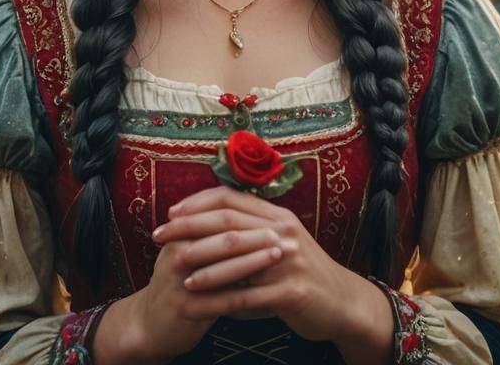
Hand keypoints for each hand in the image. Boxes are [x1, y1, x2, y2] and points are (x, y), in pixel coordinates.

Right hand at [116, 195, 286, 359]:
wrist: (153, 322)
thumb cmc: (180, 280)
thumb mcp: (189, 250)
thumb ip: (210, 232)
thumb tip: (247, 208)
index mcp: (181, 234)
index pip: (216, 216)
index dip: (245, 216)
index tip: (272, 216)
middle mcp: (178, 253)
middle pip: (223, 239)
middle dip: (255, 236)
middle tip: (281, 234)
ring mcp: (181, 281)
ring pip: (224, 268)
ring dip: (254, 262)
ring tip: (278, 256)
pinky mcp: (187, 308)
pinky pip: (223, 301)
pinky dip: (247, 297)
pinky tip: (267, 295)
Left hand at [153, 185, 374, 344]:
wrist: (341, 301)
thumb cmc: (301, 270)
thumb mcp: (279, 240)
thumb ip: (250, 228)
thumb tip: (208, 220)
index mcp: (277, 214)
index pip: (230, 197)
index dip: (196, 203)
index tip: (170, 213)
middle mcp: (283, 231)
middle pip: (226, 221)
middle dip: (188, 227)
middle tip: (159, 236)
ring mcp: (289, 260)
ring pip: (235, 256)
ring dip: (200, 262)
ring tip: (173, 268)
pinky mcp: (292, 292)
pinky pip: (248, 295)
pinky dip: (220, 297)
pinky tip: (200, 301)